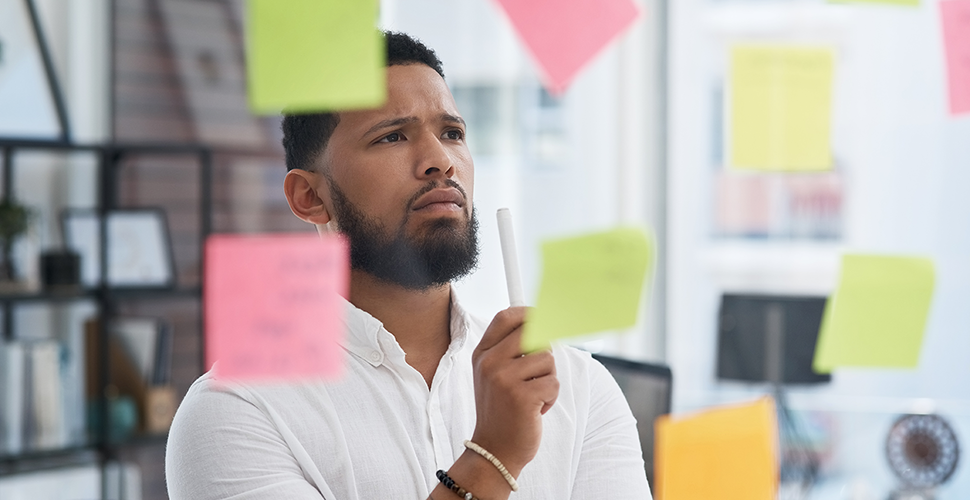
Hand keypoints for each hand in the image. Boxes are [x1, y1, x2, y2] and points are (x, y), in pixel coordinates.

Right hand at [470, 307, 558, 476]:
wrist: (494, 450)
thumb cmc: (503, 410)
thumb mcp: (497, 375)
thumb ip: (513, 349)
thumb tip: (545, 322)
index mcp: (482, 354)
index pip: (506, 317)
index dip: (528, 313)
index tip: (543, 318)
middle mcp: (489, 362)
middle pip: (533, 332)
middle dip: (545, 351)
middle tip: (540, 371)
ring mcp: (503, 379)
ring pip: (547, 359)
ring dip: (548, 379)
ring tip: (533, 396)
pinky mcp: (521, 396)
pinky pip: (553, 383)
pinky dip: (550, 398)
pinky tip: (535, 410)